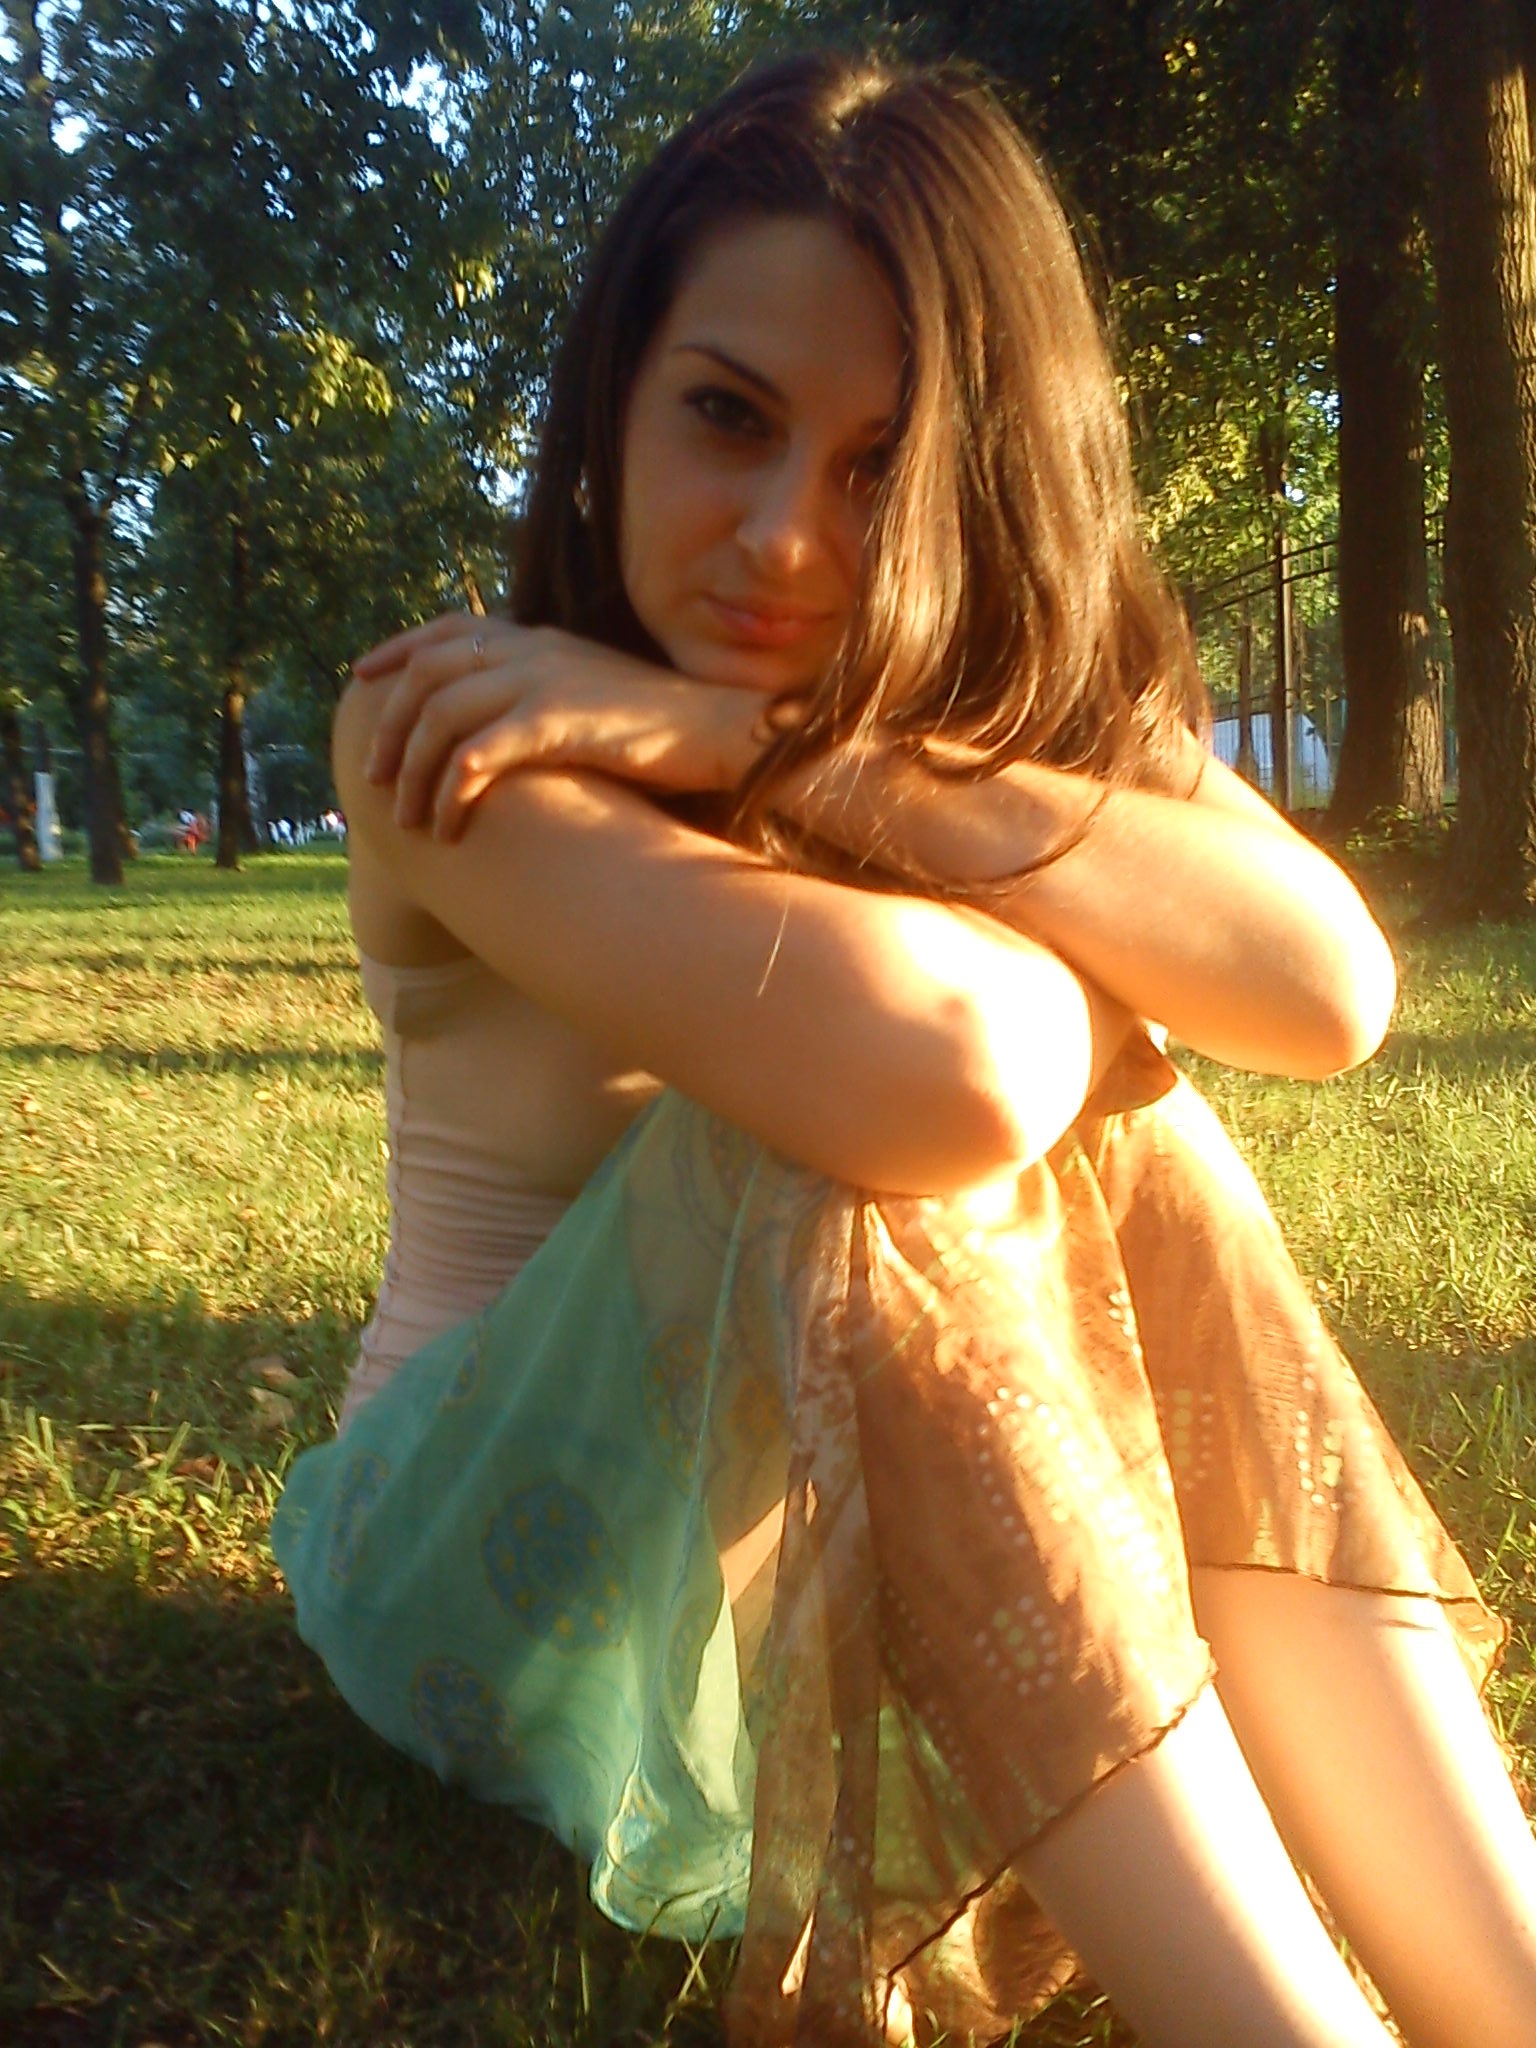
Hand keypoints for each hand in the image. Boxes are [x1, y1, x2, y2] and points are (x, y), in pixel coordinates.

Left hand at [353, 613, 783, 837]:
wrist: (723, 731)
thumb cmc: (667, 729)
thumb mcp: (596, 694)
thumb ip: (549, 694)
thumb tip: (510, 725)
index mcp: (538, 637)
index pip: (447, 629)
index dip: (398, 650)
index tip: (363, 676)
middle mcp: (531, 648)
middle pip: (428, 675)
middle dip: (390, 727)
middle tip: (376, 776)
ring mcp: (541, 680)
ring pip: (441, 717)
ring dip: (414, 772)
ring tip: (409, 818)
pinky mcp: (555, 721)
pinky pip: (474, 755)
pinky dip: (450, 792)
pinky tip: (450, 826)